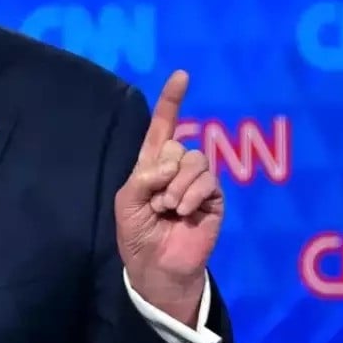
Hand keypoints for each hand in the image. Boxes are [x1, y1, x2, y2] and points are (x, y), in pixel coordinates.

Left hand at [114, 70, 224, 324]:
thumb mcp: (127, 202)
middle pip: (180, 144)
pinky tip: (183, 211)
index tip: (181, 75)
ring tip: (170, 208)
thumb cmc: (138, 234)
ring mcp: (198, 183)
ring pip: (196, 159)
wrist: (156, 267)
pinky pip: (209, 180)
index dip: (172, 101)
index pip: (164, 126)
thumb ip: (144, 176)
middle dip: (165, 171)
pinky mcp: (214, 199)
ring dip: (178, 185)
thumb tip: (172, 163)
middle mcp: (178, 168)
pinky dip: (192, 194)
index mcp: (153, 164)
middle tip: (158, 200)